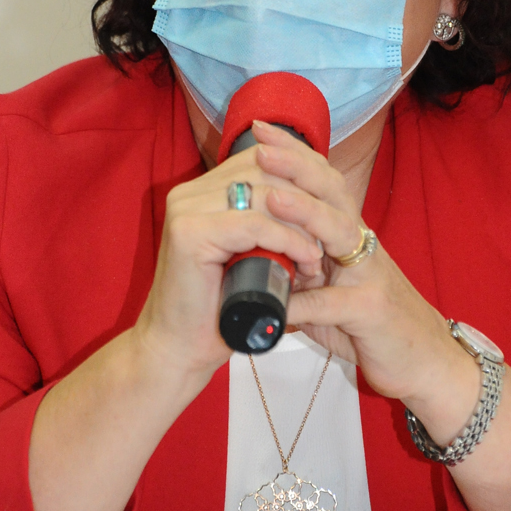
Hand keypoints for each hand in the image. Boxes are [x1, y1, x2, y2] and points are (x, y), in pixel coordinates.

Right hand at [133, 138, 323, 387]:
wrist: (178, 351)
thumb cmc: (216, 308)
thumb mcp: (248, 255)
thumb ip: (265, 225)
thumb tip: (314, 199)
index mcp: (198, 192)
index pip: (259, 160)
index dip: (299, 178)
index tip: (330, 208)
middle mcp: (188, 193)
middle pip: (263, 170)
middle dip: (305, 199)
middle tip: (331, 233)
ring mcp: (185, 210)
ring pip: (263, 195)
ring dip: (301, 223)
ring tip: (318, 255)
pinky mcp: (189, 233)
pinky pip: (255, 224)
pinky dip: (288, 240)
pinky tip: (307, 259)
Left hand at [255, 122, 479, 423]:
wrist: (426, 363)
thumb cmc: (374, 326)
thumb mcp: (332, 292)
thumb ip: (301, 274)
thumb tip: (255, 262)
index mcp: (349, 234)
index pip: (322, 180)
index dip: (294, 153)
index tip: (260, 129)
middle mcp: (362, 244)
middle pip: (332, 191)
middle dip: (295, 165)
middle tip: (260, 146)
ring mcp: (370, 274)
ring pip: (339, 232)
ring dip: (304, 213)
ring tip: (271, 197)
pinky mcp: (372, 310)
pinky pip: (334, 303)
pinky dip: (304, 304)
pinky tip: (278, 305)